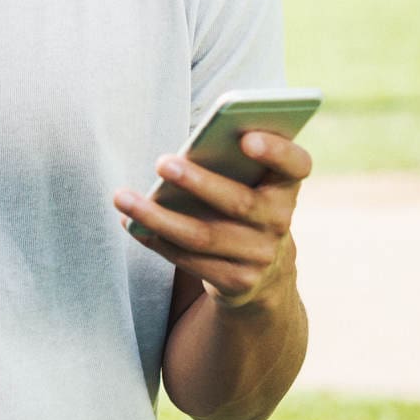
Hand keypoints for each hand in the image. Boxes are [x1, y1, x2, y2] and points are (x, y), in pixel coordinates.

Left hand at [113, 129, 312, 309]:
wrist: (265, 272)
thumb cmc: (244, 205)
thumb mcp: (251, 183)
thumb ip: (232, 163)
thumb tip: (180, 154)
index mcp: (286, 186)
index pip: (296, 165)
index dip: (276, 150)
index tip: (246, 137)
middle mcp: (280, 222)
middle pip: (239, 202)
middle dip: (198, 181)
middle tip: (161, 162)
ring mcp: (261, 256)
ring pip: (203, 236)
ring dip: (158, 216)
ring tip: (122, 197)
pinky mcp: (237, 282)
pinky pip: (190, 260)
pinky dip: (157, 241)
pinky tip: (132, 225)